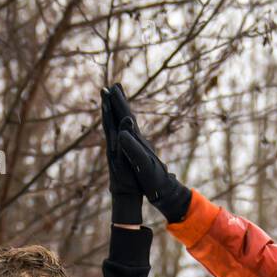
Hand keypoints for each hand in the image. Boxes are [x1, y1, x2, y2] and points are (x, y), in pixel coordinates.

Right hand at [102, 82, 191, 223]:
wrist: (165, 191)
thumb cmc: (154, 179)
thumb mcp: (143, 162)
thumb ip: (133, 145)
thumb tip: (124, 125)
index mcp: (137, 140)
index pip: (126, 116)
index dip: (118, 102)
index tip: (111, 87)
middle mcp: (139, 140)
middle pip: (127, 116)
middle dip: (120, 101)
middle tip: (114, 85)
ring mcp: (140, 146)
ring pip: (128, 124)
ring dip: (121, 111)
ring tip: (117, 100)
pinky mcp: (140, 153)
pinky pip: (129, 135)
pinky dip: (124, 126)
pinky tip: (125, 126)